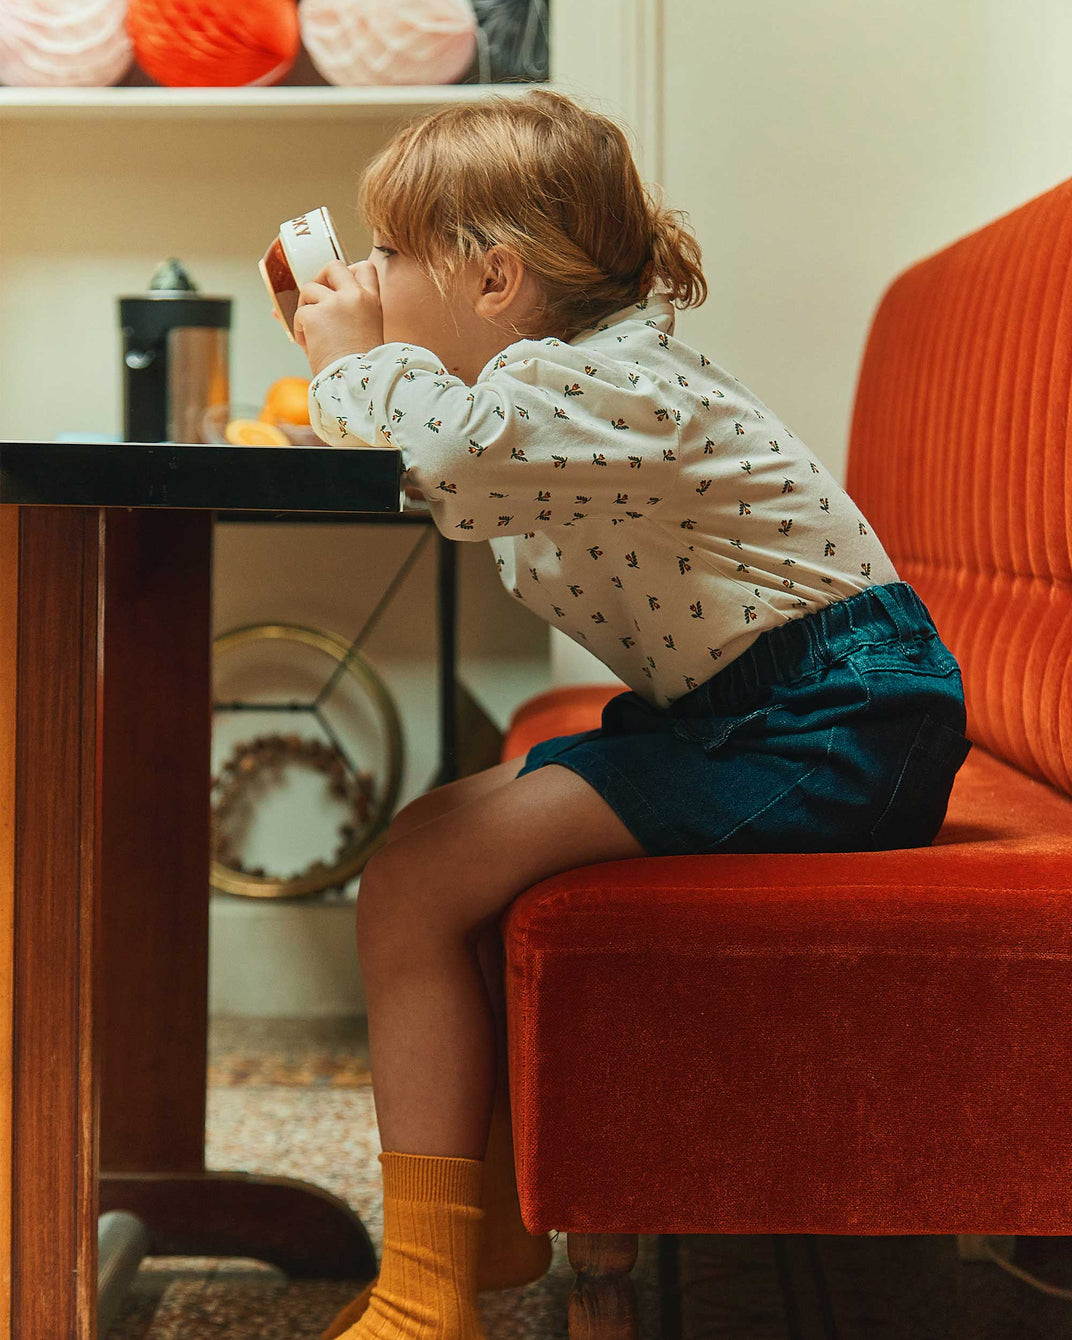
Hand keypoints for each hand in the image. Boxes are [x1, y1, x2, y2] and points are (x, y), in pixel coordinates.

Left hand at [292, 259, 383, 377]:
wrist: (356, 384)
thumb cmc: (361, 367)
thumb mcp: (366, 331)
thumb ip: (349, 313)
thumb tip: (314, 297)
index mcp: (373, 302)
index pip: (365, 268)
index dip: (350, 271)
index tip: (341, 286)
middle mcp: (355, 296)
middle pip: (334, 266)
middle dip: (320, 278)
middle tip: (316, 298)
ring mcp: (335, 303)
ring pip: (309, 288)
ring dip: (306, 308)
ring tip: (313, 332)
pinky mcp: (315, 314)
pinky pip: (298, 313)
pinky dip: (299, 330)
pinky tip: (310, 345)